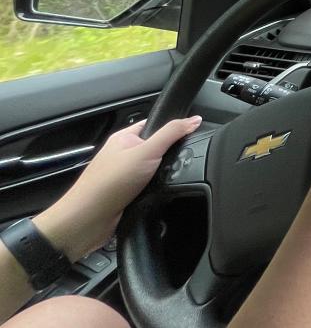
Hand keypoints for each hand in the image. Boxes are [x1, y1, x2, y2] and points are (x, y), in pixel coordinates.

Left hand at [33, 116, 200, 260]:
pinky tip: (156, 195)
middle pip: (158, 151)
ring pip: (155, 172)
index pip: (155, 125)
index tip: (188, 136)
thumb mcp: (146, 151)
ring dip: (162, 178)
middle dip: (169, 158)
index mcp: (124, 138)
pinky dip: (156, 193)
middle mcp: (123, 156)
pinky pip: (150, 189)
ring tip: (162, 182)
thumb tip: (193, 119)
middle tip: (174, 163)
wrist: (88, 220)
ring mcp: (125, 176)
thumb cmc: (107, 183)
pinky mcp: (128, 195)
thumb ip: (172, 134)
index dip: (172, 130)